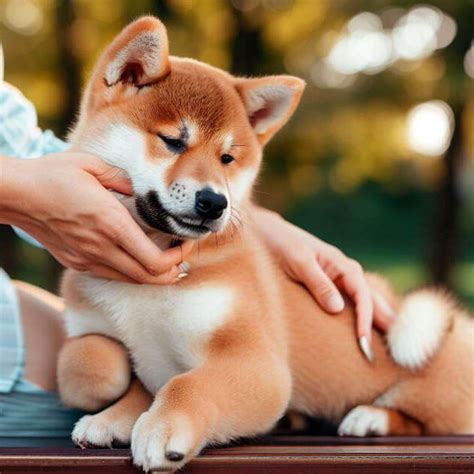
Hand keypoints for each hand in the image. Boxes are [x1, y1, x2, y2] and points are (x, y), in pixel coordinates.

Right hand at [0, 153, 192, 283]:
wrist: (15, 195)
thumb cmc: (53, 175)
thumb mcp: (93, 165)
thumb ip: (124, 180)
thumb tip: (140, 191)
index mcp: (111, 224)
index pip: (156, 261)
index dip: (179, 257)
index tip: (185, 242)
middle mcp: (102, 248)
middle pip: (149, 278)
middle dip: (173, 270)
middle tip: (182, 255)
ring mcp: (88, 259)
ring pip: (132, 281)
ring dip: (154, 275)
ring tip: (168, 260)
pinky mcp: (77, 263)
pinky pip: (113, 276)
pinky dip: (133, 272)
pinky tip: (138, 258)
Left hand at [254, 208, 394, 356]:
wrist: (268, 233)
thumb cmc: (281, 244)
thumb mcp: (298, 262)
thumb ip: (318, 283)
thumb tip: (338, 309)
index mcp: (342, 265)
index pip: (362, 296)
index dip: (366, 320)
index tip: (364, 343)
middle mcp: (346, 272)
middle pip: (373, 299)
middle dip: (386, 322)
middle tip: (401, 350)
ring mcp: (340, 278)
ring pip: (367, 301)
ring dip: (380, 320)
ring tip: (394, 344)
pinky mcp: (331, 285)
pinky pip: (354, 302)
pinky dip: (365, 315)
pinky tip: (371, 328)